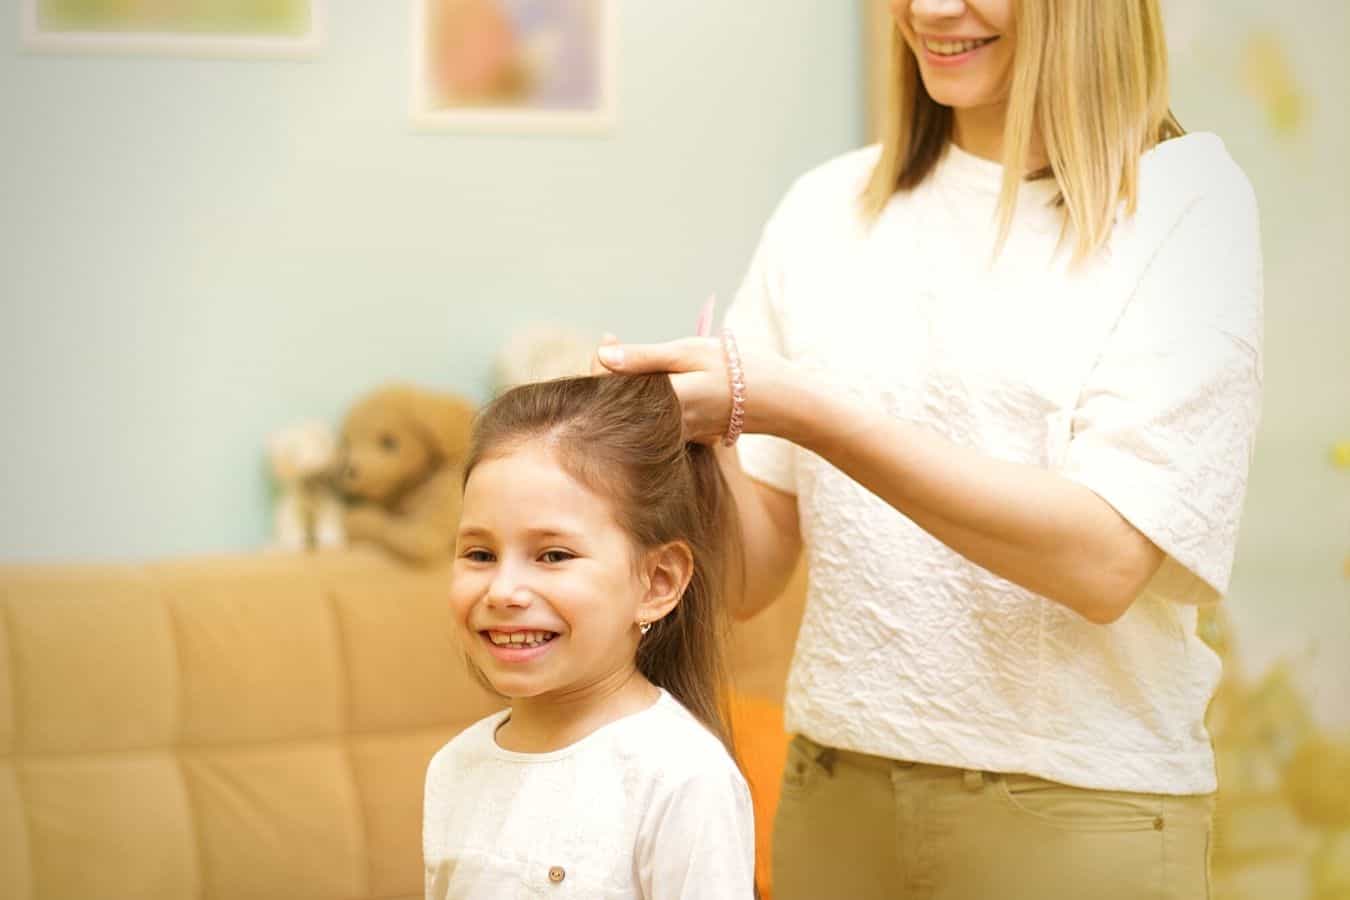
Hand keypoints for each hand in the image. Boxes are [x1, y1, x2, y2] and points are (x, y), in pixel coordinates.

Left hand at [596, 335, 789, 444]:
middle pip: (625, 403)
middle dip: (617, 376)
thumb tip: (602, 356)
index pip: (614, 388)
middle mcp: (667, 426)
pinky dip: (655, 402)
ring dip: (636, 389)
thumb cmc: (739, 369)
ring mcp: (679, 436)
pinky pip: (659, 420)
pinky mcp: (690, 439)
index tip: (610, 338)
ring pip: (642, 412)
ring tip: (645, 362)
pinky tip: (666, 382)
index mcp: (664, 402)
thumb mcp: (691, 352)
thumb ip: (645, 357)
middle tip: (619, 343)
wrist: (783, 402)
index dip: (604, 364)